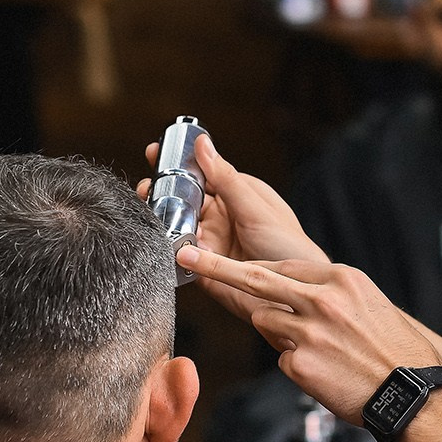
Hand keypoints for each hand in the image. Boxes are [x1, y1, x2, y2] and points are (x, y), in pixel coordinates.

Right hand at [141, 135, 326, 321]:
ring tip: (152, 214)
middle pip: (180, 200)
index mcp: (234, 195)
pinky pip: (176, 257)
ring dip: (160, 219)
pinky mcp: (202, 269)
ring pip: (174, 226)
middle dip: (160, 192)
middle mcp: (220, 217)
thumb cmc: (289, 248)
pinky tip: (166, 244)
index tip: (154, 152)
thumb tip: (203, 144)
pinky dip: (167, 250)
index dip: (176, 164)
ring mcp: (209, 243)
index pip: (200, 173)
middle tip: (147, 189)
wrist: (294, 297)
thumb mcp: (255, 208)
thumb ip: (225, 178)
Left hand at [176, 249, 436, 418]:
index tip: (229, 262)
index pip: (283, 267)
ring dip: (279, 335)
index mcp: (339, 279)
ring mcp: (308, 332)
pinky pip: (282, 359)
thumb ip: (329, 293)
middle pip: (255, 278)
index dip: (257, 270)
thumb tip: (295, 293)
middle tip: (186, 254)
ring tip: (319, 352)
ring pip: (265, 322)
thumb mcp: (368, 304)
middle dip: (215, 265)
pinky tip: (326, 374)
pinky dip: (298, 367)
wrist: (411, 393)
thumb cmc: (396, 351)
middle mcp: (321, 300)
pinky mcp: (299, 364)